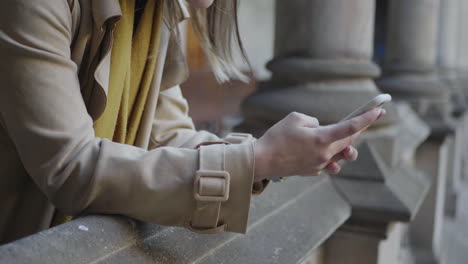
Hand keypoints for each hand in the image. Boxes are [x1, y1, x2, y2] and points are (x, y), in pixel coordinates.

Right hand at [253, 108, 384, 180]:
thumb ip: (314, 121)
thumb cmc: (277, 136)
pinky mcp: (312, 171)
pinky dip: (330, 155)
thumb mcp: (295, 118)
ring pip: (341, 154)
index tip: (379, 111)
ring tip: (346, 142)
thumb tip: (320, 129)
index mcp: (322, 139)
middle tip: (366, 119)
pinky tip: (326, 153)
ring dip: (346, 145)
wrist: (262, 160)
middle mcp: (325, 154)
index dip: (367, 118)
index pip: (350, 127)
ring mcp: (319, 165)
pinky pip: (328, 162)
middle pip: (349, 141)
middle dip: (357, 129)